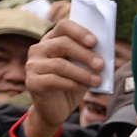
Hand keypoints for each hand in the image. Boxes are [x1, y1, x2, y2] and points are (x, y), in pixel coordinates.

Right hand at [20, 20, 106, 136]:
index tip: (94, 42)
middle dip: (85, 54)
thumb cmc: (70, 85)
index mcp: (51, 40)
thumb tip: (104, 55)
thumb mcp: (80, 69)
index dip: (79, 32)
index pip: (63, 26)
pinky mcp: (32, 82)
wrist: (54, 110)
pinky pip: (54, 80)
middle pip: (63, 44)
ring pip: (60, 65)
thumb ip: (87, 59)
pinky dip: (72, 84)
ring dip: (82, 73)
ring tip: (97, 81)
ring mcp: (33, 65)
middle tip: (101, 65)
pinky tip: (84, 88)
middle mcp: (39, 49)